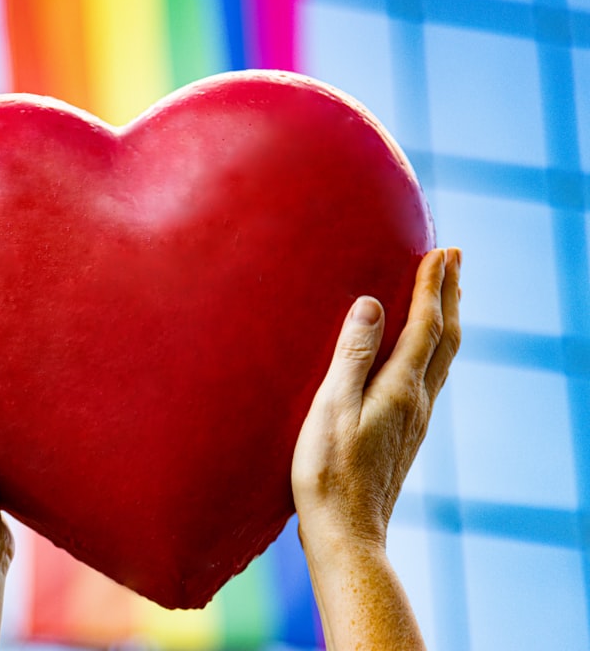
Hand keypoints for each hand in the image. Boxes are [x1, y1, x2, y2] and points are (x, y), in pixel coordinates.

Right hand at [292, 247, 460, 545]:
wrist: (346, 534)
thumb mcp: (331, 409)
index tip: (442, 249)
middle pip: (445, 338)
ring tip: (444, 295)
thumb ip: (351, 356)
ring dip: (446, 319)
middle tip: (454, 256)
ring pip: (442, 358)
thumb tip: (371, 305)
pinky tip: (420, 353)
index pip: (425, 326)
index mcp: (400, 389)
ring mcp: (414, 420)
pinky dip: (433, 347)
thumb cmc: (328, 474)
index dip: (433, 285)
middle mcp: (417, 401)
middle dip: (450, 294)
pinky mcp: (404, 434)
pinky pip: (429, 376)